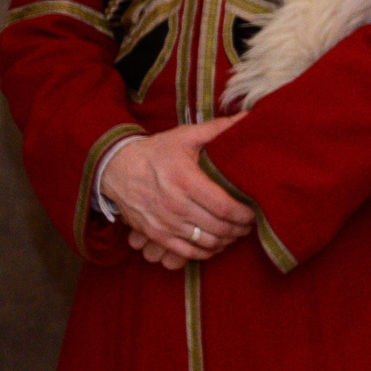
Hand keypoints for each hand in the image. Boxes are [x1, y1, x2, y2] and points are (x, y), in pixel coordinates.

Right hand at [100, 118, 251, 270]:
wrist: (115, 168)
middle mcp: (175, 205)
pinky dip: (207, 252)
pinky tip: (216, 243)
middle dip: (240, 228)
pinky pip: (188, 253)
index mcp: (185, 180)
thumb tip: (250, 117)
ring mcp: (164, 223)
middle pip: (219, 227)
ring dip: (227, 241)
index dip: (245, 214)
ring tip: (236, 232)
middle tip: (250, 223)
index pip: (224, 207)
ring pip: (207, 242)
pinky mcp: (155, 235)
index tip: (255, 211)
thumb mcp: (184, 135)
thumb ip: (218, 129)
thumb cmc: (156, 152)